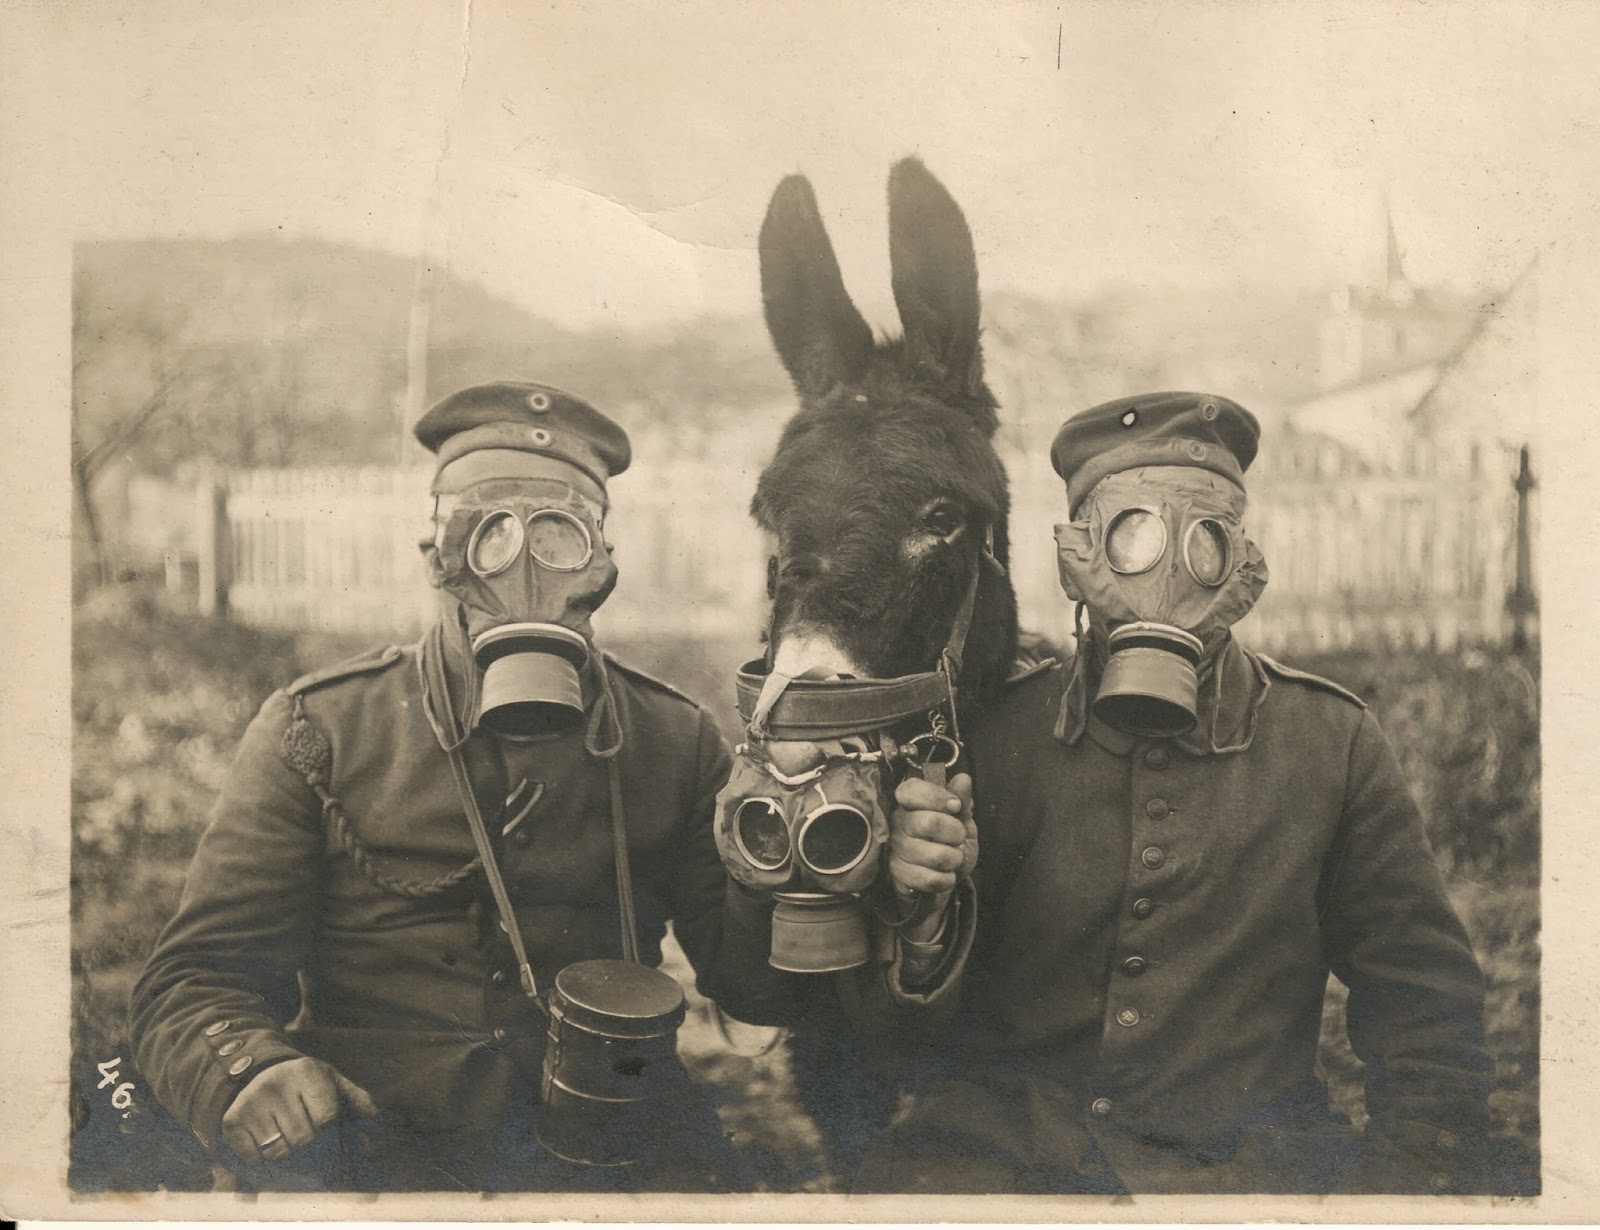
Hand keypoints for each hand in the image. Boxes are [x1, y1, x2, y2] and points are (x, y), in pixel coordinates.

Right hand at [220, 1055, 377, 1165]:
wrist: (258, 1074)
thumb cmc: (304, 1084)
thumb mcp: (330, 1081)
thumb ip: (355, 1098)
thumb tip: (373, 1114)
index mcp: (306, 1071)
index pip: (326, 1117)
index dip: (328, 1128)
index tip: (323, 1123)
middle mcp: (275, 1083)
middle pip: (302, 1139)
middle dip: (308, 1142)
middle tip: (303, 1130)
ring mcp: (251, 1102)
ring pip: (278, 1152)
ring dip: (286, 1151)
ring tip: (284, 1133)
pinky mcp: (232, 1121)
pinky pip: (253, 1159)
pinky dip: (261, 1158)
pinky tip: (264, 1138)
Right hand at [887, 771, 976, 936]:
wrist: (945, 877)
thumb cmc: (951, 842)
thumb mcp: (962, 819)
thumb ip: (961, 799)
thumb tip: (963, 778)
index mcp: (910, 803)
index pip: (911, 791)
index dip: (936, 797)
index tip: (956, 806)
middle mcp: (898, 823)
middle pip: (929, 823)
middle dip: (956, 833)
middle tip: (960, 837)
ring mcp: (896, 849)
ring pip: (935, 855)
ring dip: (954, 859)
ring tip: (953, 858)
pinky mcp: (899, 875)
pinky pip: (930, 879)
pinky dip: (947, 879)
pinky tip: (946, 875)